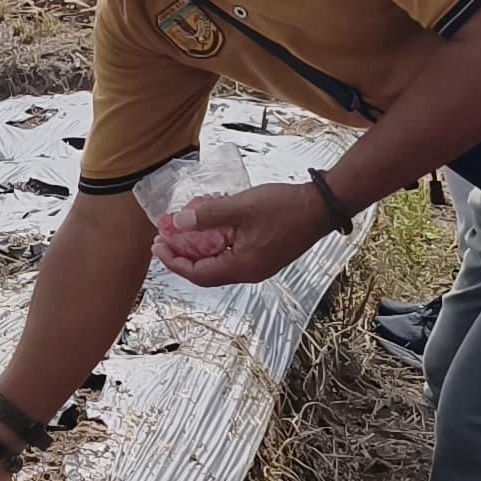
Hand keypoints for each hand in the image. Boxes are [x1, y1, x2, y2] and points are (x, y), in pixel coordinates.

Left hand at [153, 182, 329, 287]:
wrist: (322, 206)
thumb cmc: (285, 207)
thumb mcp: (242, 207)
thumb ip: (209, 216)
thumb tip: (179, 223)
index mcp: (243, 267)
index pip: (198, 273)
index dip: (174, 261)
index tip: (158, 245)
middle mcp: (249, 272)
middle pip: (207, 272)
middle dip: (183, 256)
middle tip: (164, 239)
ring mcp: (258, 265)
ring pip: (220, 263)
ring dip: (199, 249)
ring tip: (182, 231)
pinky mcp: (264, 255)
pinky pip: (233, 255)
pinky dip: (216, 244)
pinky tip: (210, 225)